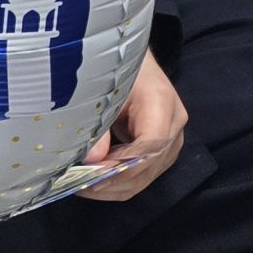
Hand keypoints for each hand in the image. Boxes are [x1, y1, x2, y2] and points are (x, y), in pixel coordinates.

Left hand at [74, 49, 187, 202]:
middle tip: (78, 183)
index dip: (123, 166)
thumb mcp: (105, 92)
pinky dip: (118, 183)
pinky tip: (95, 179)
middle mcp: (175, 125)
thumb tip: (92, 160)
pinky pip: (143, 176)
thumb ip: (99, 126)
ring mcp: (173, 141)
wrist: (136, 65)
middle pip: (149, 166)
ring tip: (82, 184)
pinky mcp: (164, 151)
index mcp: (163, 103)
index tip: (92, 175)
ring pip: (145, 178)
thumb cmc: (119, 71)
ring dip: (113, 186)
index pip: (151, 145)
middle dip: (113, 181)